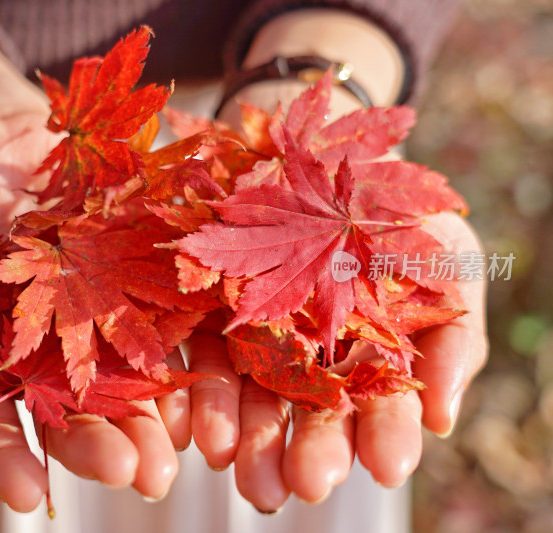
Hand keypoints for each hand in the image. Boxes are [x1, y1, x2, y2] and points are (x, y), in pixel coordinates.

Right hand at [0, 31, 179, 510]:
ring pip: (127, 376)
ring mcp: (95, 315)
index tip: (26, 496)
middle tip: (135, 475)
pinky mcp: (136, 274)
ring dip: (154, 416)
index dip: (6, 462)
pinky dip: (183, 346)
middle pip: (75, 412)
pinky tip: (203, 376)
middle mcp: (48, 351)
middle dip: (103, 447)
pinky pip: (163, 315)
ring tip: (177, 448)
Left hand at [195, 9, 487, 511]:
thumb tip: (443, 423)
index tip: (386, 466)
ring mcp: (250, 339)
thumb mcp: (447, 259)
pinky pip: (190, 356)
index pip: (379, 410)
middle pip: (305, 416)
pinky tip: (187, 421)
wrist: (319, 150)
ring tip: (235, 461)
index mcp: (366, 360)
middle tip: (302, 485)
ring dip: (241, 433)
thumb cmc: (394, 209)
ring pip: (245, 396)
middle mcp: (305, 361)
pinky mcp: (201, 313)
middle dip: (305, 451)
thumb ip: (453, 340)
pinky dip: (189, 390)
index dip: (384, 436)